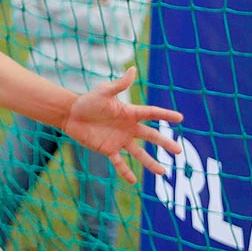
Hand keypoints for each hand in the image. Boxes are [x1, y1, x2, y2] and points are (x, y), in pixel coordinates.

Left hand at [62, 67, 183, 183]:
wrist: (71, 114)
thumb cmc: (88, 101)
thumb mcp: (103, 92)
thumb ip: (119, 85)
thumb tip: (132, 69)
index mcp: (130, 113)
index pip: (152, 114)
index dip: (166, 115)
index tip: (180, 118)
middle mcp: (128, 128)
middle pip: (151, 136)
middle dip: (165, 144)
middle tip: (179, 152)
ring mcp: (119, 140)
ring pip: (139, 153)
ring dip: (150, 163)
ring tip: (163, 173)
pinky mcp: (108, 149)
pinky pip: (119, 162)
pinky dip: (125, 171)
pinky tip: (133, 181)